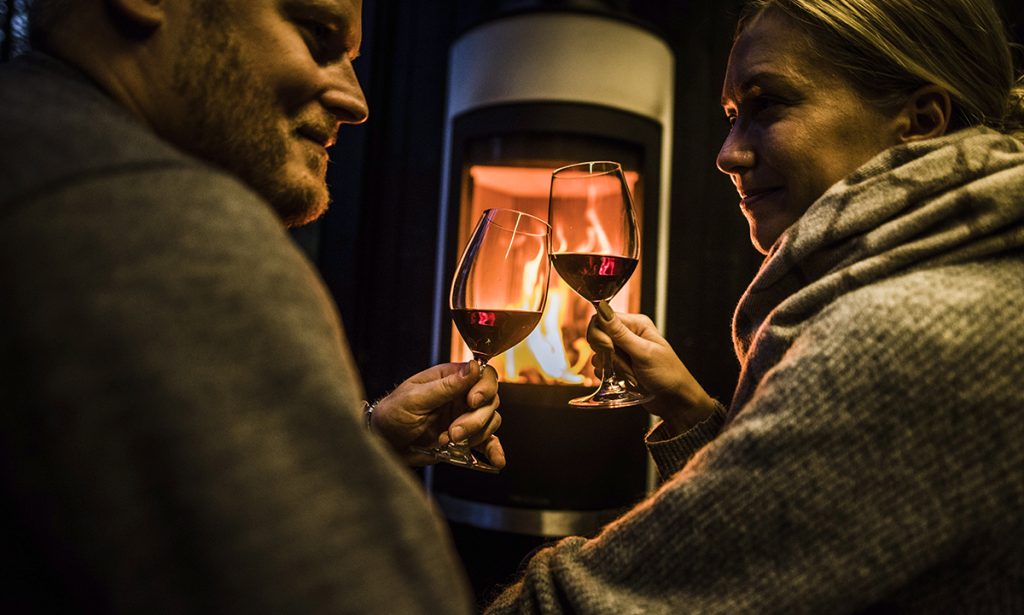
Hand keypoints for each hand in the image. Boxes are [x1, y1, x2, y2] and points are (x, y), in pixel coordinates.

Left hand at [369, 361, 504, 468]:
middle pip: (490, 401)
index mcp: (450, 379)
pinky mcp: (465, 439)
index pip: (483, 375)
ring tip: (449, 442)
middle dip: (475, 419)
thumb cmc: (392, 414)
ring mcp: (464, 418)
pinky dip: (494, 451)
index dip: (484, 388)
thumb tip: (473, 367)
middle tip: (454, 432)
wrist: (384, 444)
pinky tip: (497, 461)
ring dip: (476, 435)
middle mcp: (461, 396)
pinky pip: (487, 443)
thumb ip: (446, 386)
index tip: (472, 401)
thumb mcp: (415, 398)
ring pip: (491, 421)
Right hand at [588, 301, 715, 434]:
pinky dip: (608, 374)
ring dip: (611, 366)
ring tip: (631, 374)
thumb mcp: (644, 352)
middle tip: (625, 364)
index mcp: (636, 324)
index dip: (600, 334)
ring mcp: (623, 350)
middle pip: (598, 336)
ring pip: (599, 353)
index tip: (609, 349)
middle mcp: (628, 334)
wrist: (674, 400)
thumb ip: (620, 333)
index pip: (603, 319)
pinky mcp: (619, 365)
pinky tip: (624, 379)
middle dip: (607, 353)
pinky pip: (602, 366)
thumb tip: (603, 308)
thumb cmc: (667, 374)